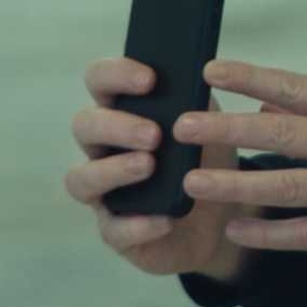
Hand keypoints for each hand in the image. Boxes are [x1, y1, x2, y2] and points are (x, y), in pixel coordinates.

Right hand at [64, 57, 250, 281]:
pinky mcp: (115, 231)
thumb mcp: (209, 124)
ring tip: (148, 166)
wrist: (225, 213)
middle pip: (84, 126)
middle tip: (154, 134)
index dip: (115, 74)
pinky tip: (165, 219)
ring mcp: (104, 191)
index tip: (149, 79)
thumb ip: (198, 102)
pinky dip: (138, 225)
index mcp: (122, 110)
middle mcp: (103, 148)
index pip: (100, 80)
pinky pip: (113, 230)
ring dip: (113, 170)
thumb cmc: (205, 157)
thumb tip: (200, 76)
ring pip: (81, 179)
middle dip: (117, 126)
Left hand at [170, 58, 306, 263]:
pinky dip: (271, 233)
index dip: (251, 77)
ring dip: (235, 185)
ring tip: (194, 183)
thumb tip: (267, 105)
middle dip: (227, 130)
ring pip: (288, 186)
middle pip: (281, 133)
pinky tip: (237, 229)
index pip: (297, 86)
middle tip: (183, 128)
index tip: (211, 70)